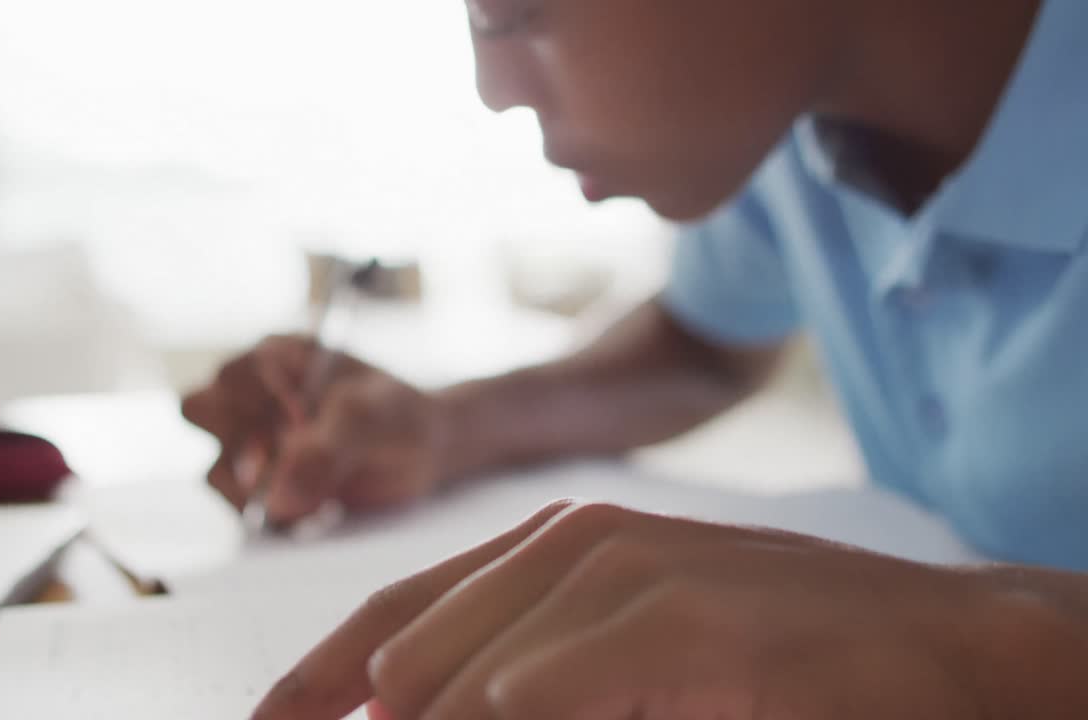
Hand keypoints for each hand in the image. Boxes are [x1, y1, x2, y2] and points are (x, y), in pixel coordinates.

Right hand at [181, 335, 444, 525]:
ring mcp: (254, 443)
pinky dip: (274, 517)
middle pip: (200, 412)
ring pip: (216, 470)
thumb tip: (277, 498)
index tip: (305, 420)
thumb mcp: (372, 417)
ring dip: (259, 491)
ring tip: (316, 495)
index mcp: (276, 359)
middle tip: (286, 462)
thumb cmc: (398, 414)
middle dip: (242, 445)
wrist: (425, 451)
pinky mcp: (263, 486)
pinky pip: (241, 508)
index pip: (231, 377)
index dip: (261, 404)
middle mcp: (255, 397)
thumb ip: (326, 449)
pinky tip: (319, 509)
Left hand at [252, 501, 1087, 718]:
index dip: (313, 680)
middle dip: (351, 713)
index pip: (394, 614)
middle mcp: (572, 543)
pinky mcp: (674, 620)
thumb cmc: (778, 658)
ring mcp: (623, 573)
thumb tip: (409, 712)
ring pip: (466, 683)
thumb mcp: (628, 659)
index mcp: (552, 546)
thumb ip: (529, 680)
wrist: (933, 649)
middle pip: (409, 654)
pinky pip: (542, 694)